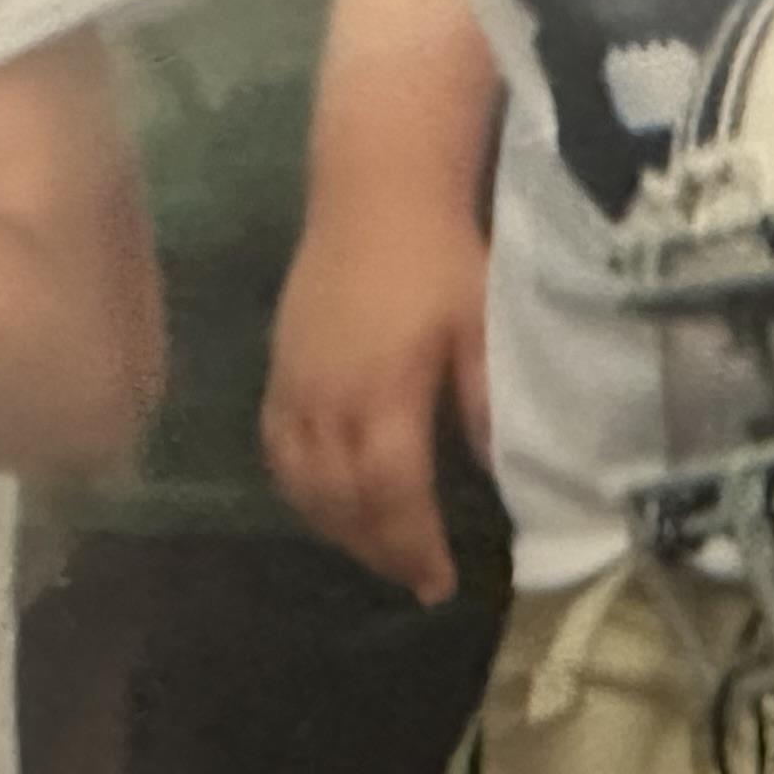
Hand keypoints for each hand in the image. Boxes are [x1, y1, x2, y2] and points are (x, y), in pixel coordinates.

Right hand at [265, 196, 488, 604]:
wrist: (376, 190)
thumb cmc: (441, 256)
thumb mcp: (481, 327)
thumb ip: (484, 404)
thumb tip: (498, 476)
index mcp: (384, 392)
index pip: (391, 494)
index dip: (412, 546)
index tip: (440, 583)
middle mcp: (327, 399)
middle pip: (341, 503)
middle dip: (379, 550)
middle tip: (416, 579)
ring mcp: (294, 386)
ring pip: (301, 485)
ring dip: (338, 530)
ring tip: (378, 552)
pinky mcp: (277, 370)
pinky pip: (275, 451)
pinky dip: (299, 492)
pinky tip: (327, 505)